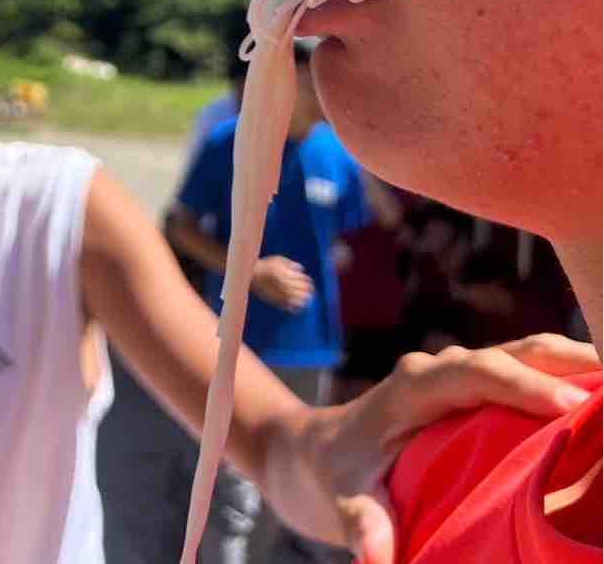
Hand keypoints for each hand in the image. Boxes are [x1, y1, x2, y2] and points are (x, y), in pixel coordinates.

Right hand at [251, 255, 313, 310]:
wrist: (251, 274)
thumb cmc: (266, 265)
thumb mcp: (279, 259)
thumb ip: (291, 264)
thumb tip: (301, 269)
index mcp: (289, 274)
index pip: (304, 280)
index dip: (308, 282)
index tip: (310, 283)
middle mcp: (286, 284)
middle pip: (302, 290)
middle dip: (308, 291)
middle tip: (310, 293)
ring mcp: (281, 293)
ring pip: (297, 300)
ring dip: (303, 300)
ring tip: (305, 300)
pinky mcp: (275, 300)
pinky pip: (287, 306)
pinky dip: (293, 308)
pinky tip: (296, 308)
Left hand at [261, 333, 600, 563]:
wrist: (318, 451)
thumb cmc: (335, 472)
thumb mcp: (342, 497)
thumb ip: (361, 520)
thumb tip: (376, 555)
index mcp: (414, 385)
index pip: (474, 372)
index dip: (521, 384)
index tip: (568, 403)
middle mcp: (442, 370)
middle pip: (512, 352)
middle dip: (565, 361)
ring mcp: (463, 376)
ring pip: (526, 356)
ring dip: (574, 365)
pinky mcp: (478, 392)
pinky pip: (527, 376)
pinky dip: (565, 380)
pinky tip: (599, 400)